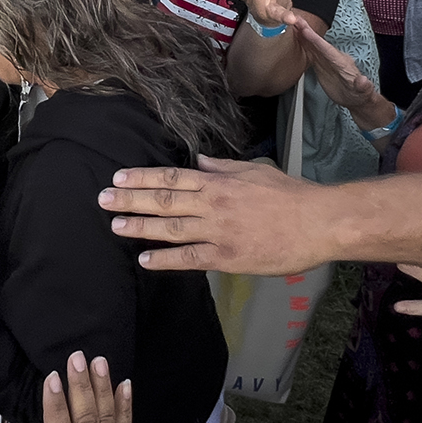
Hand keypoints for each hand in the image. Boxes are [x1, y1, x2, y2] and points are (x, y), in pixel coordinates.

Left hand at [98, 154, 336, 273]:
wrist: (319, 222)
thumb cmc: (291, 195)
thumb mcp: (255, 172)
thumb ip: (224, 168)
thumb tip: (198, 162)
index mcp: (219, 182)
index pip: (173, 178)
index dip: (143, 178)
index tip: (119, 177)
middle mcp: (213, 204)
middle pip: (164, 200)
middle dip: (131, 199)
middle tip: (102, 199)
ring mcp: (218, 231)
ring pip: (171, 228)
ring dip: (140, 226)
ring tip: (115, 225)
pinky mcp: (227, 256)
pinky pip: (189, 259)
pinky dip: (165, 259)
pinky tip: (144, 260)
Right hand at [287, 13, 388, 126]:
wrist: (356, 98)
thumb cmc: (360, 95)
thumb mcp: (364, 93)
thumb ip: (363, 87)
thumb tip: (363, 81)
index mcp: (343, 63)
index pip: (328, 50)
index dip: (317, 41)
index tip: (306, 32)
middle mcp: (334, 58)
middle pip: (319, 43)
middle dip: (308, 31)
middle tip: (295, 19)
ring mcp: (327, 60)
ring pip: (313, 45)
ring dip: (303, 34)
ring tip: (291, 23)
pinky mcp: (321, 65)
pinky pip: (311, 52)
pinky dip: (303, 44)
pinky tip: (295, 37)